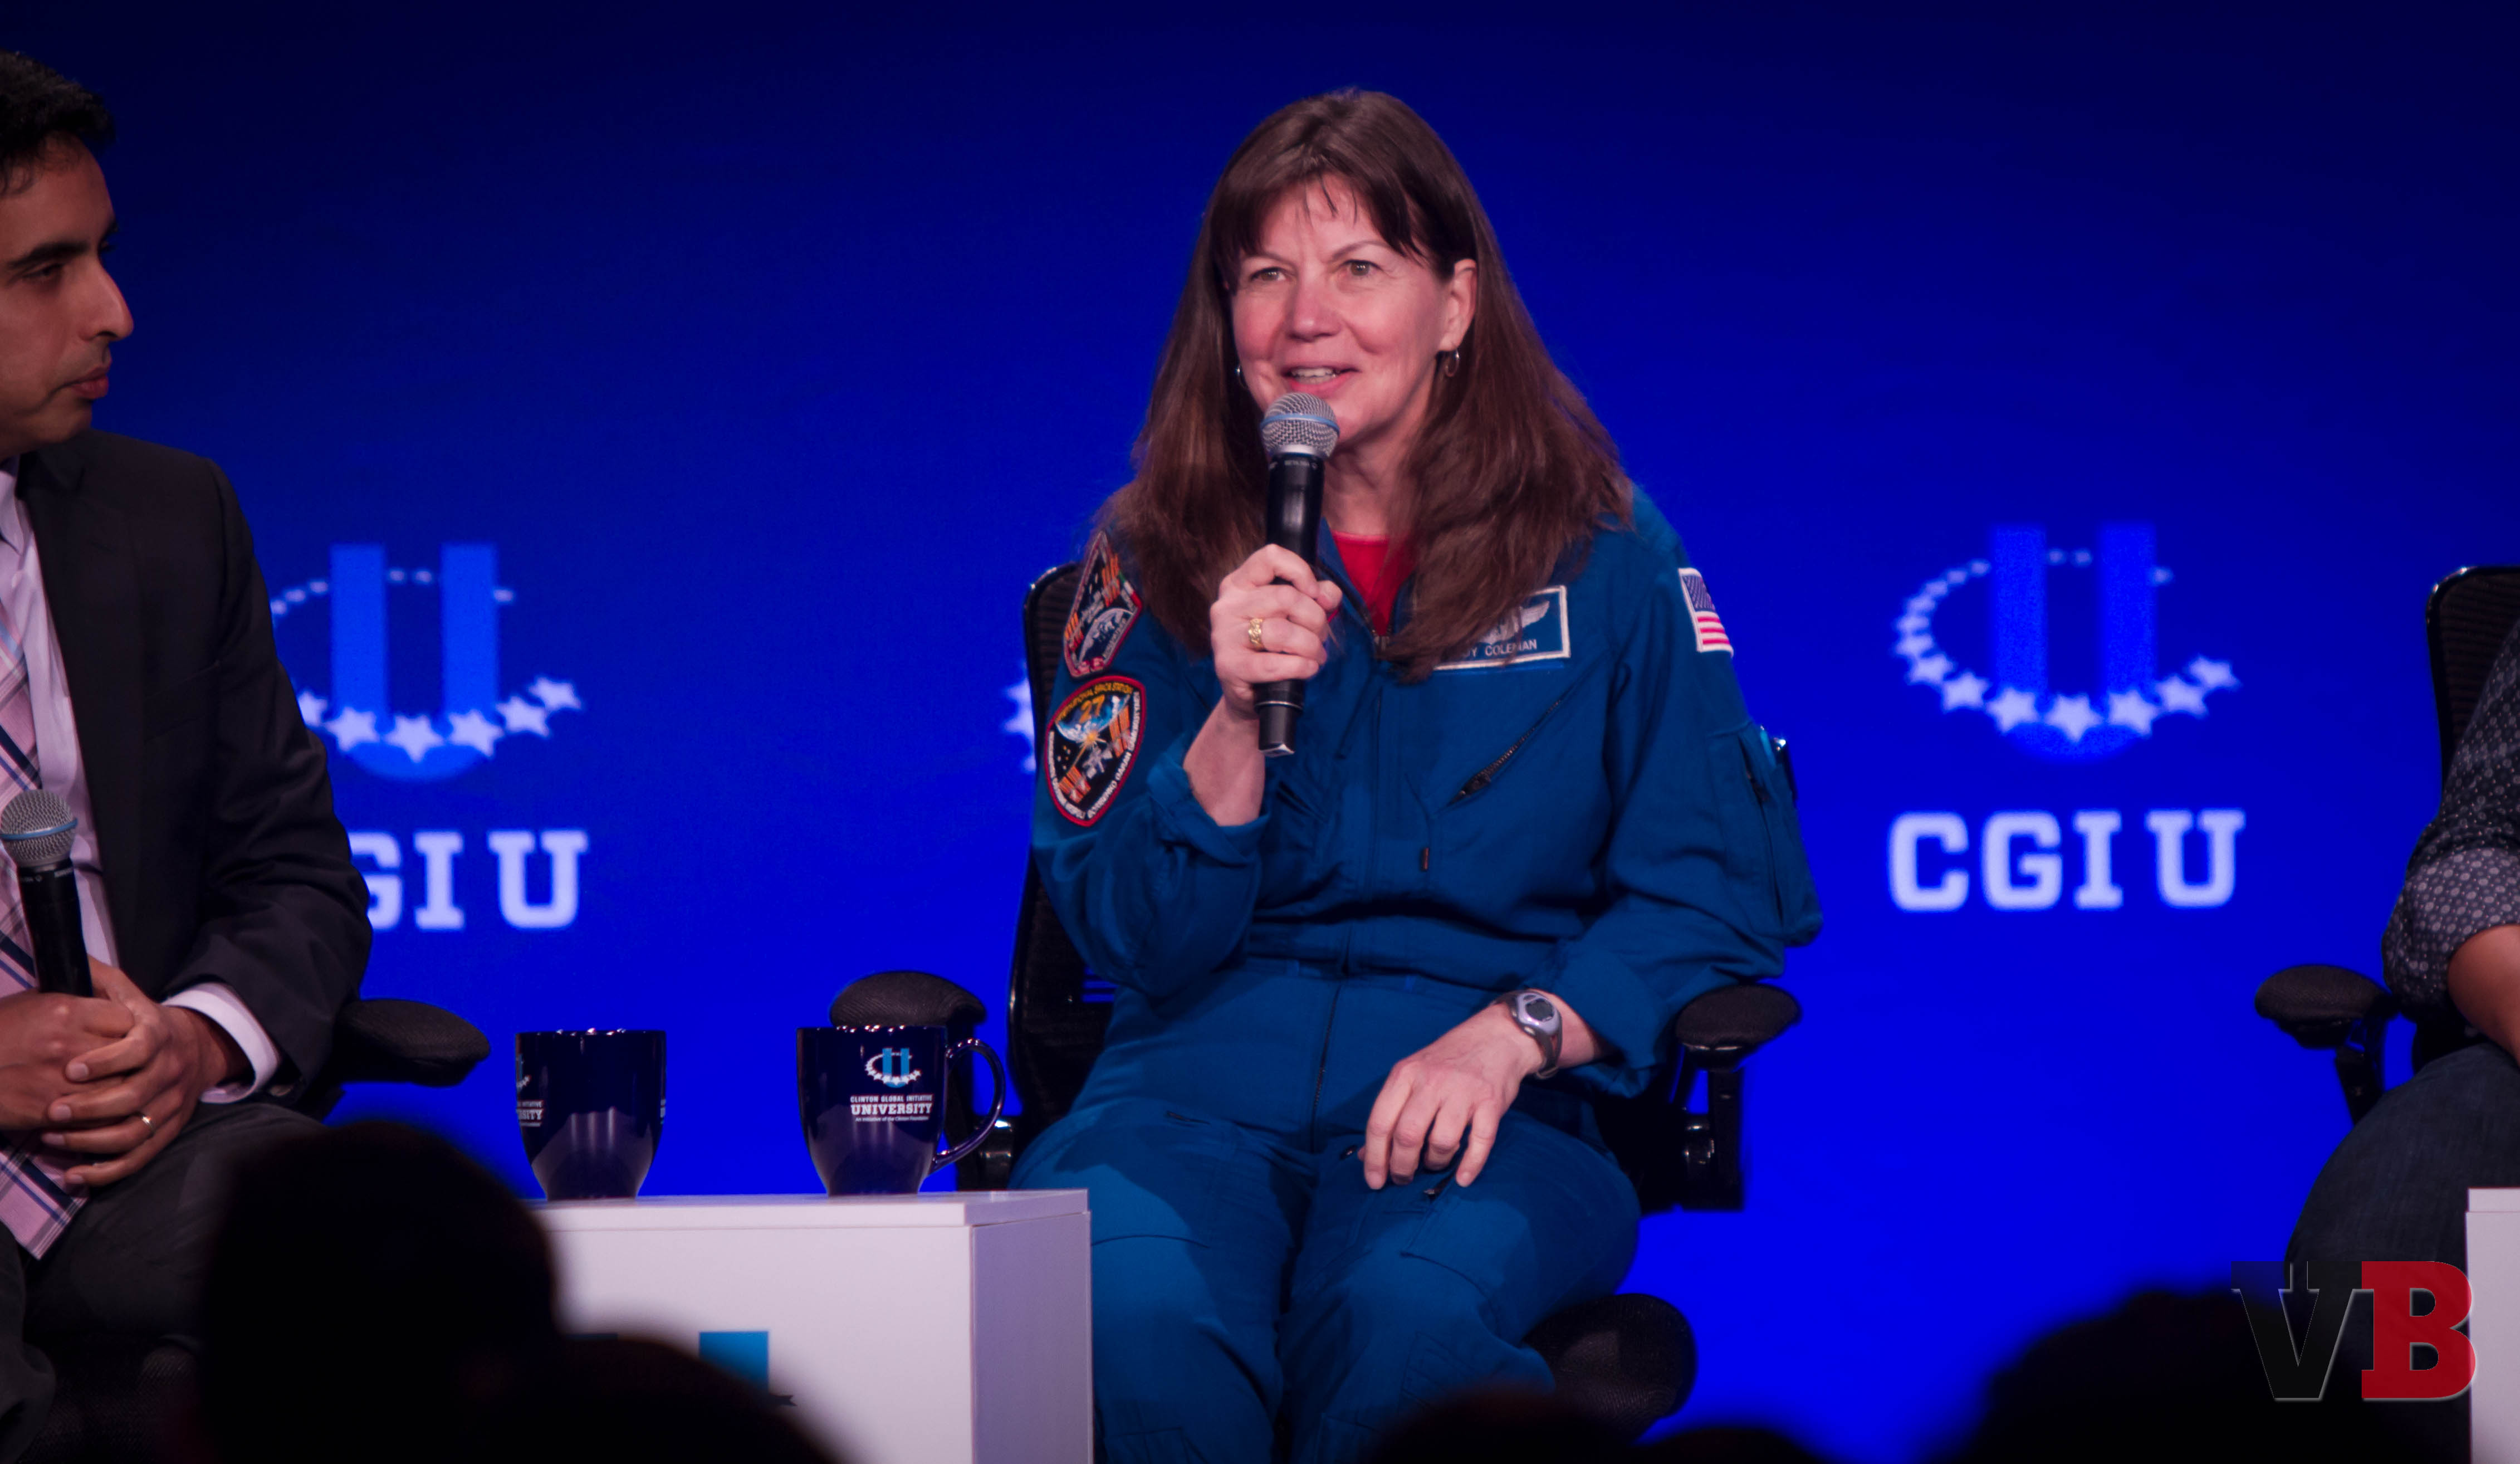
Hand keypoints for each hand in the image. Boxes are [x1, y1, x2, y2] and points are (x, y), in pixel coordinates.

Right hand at [0, 984, 131, 1128]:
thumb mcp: (30, 1004)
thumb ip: (70, 1003)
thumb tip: (102, 1000)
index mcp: (66, 1011)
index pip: (126, 1019)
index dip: (128, 1029)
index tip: (122, 1035)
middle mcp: (70, 1044)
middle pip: (129, 1054)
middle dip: (130, 1060)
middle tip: (125, 1064)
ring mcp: (63, 1079)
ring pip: (120, 1087)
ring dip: (121, 1089)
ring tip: (116, 1088)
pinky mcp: (52, 1110)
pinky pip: (97, 1116)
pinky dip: (104, 1115)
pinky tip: (98, 1111)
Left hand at [40, 961, 245, 1186]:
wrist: (195, 1048)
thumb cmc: (144, 1020)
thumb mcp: (128, 994)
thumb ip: (100, 980)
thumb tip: (70, 957)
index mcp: (160, 1036)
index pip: (139, 1048)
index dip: (106, 1060)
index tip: (71, 1067)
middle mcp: (170, 1072)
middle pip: (135, 1095)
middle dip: (91, 1105)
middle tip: (52, 1110)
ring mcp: (170, 1105)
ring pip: (135, 1130)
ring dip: (93, 1140)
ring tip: (53, 1138)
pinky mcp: (167, 1131)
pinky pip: (139, 1157)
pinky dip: (107, 1170)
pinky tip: (73, 1175)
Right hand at [1205, 544, 1342, 719]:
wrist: (1249, 693)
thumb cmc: (1273, 648)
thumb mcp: (1294, 615)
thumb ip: (1316, 597)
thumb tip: (1327, 595)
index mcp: (1239, 584)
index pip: (1270, 557)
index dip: (1300, 571)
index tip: (1314, 593)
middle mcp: (1227, 606)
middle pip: (1286, 597)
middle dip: (1315, 620)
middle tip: (1319, 637)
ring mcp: (1224, 636)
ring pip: (1282, 631)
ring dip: (1310, 646)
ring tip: (1315, 656)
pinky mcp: (1228, 666)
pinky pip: (1273, 664)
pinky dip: (1300, 667)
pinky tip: (1307, 669)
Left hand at [1361, 995, 1605, 1189]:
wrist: (1496, 1036)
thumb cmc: (1448, 1060)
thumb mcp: (1412, 1074)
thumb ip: (1390, 1111)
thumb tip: (1366, 1155)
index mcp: (1405, 1074)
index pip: (1380, 1122)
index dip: (1374, 1158)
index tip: (1374, 1181)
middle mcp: (1432, 1081)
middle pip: (1408, 1136)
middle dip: (1402, 1167)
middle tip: (1404, 1179)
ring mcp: (1463, 1092)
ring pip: (1441, 1142)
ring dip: (1435, 1163)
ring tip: (1434, 1164)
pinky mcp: (1491, 1102)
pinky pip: (1479, 1142)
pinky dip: (1470, 1165)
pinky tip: (1462, 1178)